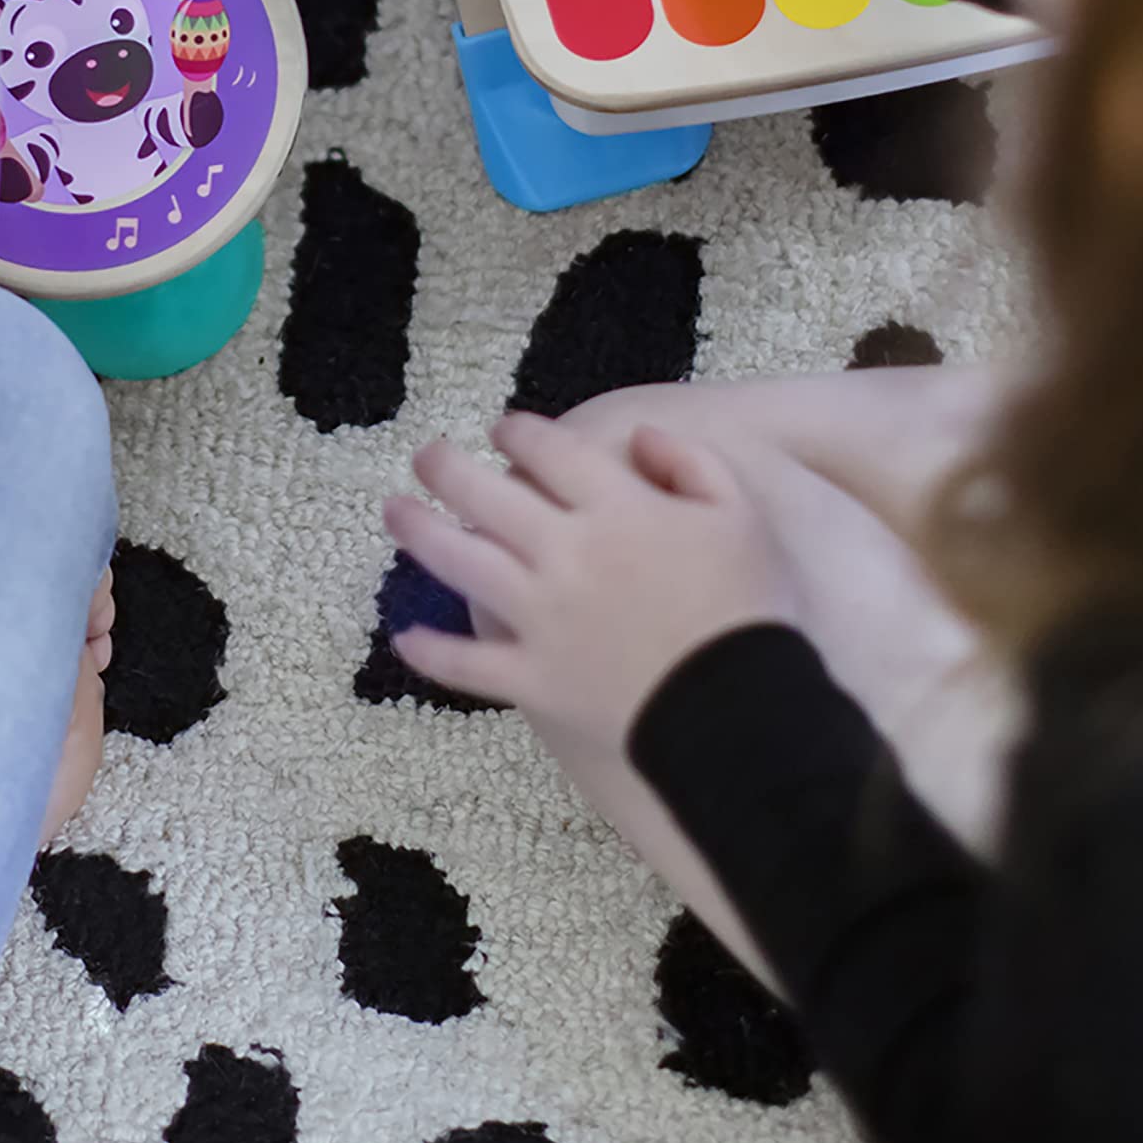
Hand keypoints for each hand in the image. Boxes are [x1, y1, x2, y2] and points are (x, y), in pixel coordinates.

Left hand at [383, 413, 791, 749]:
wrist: (741, 712)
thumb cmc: (748, 609)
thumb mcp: (741, 514)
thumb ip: (690, 462)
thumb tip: (639, 435)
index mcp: (615, 508)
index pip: (548, 452)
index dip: (517, 433)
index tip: (503, 429)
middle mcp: (564, 553)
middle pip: (486, 497)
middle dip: (447, 468)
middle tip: (426, 456)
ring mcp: (541, 618)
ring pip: (461, 564)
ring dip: (419, 533)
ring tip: (394, 512)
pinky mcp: (534, 679)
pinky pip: (468, 666)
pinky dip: (432, 653)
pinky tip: (404, 638)